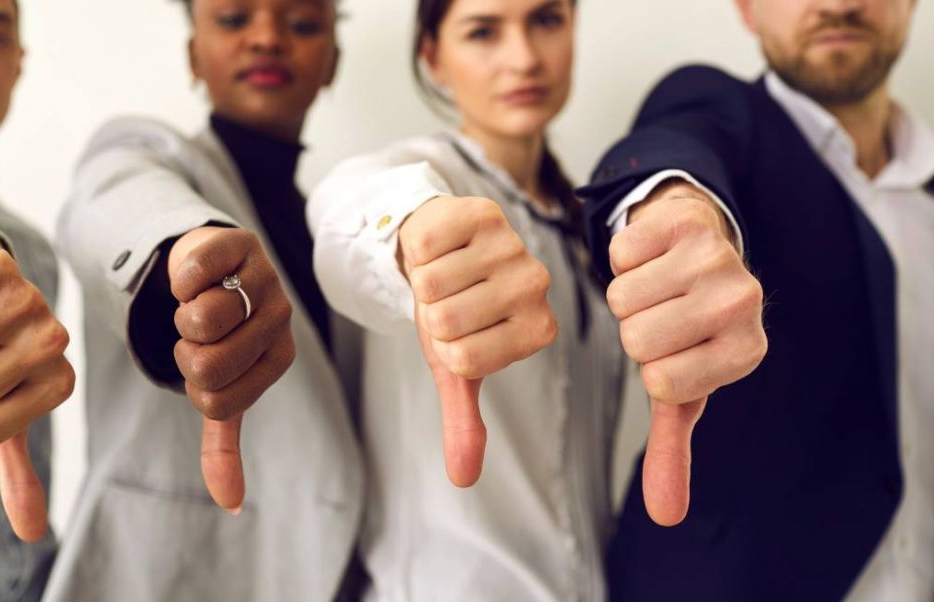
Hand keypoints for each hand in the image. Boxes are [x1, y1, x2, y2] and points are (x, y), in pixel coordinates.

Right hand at [168, 227, 295, 513]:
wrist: (216, 264)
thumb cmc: (220, 332)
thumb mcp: (222, 386)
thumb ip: (224, 443)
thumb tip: (230, 504)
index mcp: (278, 360)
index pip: (216, 402)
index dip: (193, 385)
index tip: (203, 360)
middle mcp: (280, 320)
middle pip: (205, 365)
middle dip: (184, 351)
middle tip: (197, 333)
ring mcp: (264, 280)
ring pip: (199, 319)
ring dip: (181, 314)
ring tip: (199, 302)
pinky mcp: (240, 244)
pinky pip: (191, 275)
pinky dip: (178, 279)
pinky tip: (196, 275)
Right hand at [399, 196, 557, 486]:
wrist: (440, 246)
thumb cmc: (453, 307)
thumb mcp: (455, 366)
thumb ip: (464, 419)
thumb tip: (462, 479)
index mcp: (536, 332)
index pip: (463, 357)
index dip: (443, 344)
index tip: (457, 327)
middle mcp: (536, 287)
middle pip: (446, 320)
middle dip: (430, 311)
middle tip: (447, 297)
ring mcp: (513, 246)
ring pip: (433, 283)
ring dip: (422, 278)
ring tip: (443, 271)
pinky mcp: (482, 213)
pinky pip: (424, 247)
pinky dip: (416, 250)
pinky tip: (438, 246)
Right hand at [608, 180, 766, 525]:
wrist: (700, 248)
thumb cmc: (687, 329)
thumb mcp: (682, 389)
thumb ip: (672, 450)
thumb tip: (665, 517)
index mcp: (745, 353)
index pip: (662, 380)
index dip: (650, 367)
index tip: (672, 352)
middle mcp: (743, 304)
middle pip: (637, 336)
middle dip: (634, 329)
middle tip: (661, 316)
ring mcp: (720, 257)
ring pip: (622, 295)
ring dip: (626, 293)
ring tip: (657, 287)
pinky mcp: (688, 221)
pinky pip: (619, 252)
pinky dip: (622, 257)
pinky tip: (651, 256)